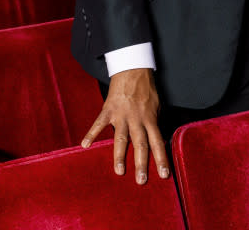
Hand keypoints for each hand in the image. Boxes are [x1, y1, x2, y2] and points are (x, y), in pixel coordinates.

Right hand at [81, 68, 169, 183]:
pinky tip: (85, 145)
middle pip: (140, 144)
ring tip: (119, 171)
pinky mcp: (109, 109)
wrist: (133, 68)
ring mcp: (122, 115)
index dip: (161, 159)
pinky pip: (99, 123)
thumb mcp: (156, 105)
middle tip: (141, 181)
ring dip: (120, 156)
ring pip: (121, 138)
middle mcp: (137, 119)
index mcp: (150, 118)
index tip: (164, 175)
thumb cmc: (146, 88)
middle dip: (141, 163)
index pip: (157, 142)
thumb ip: (153, 122)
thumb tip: (154, 139)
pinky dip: (91, 133)